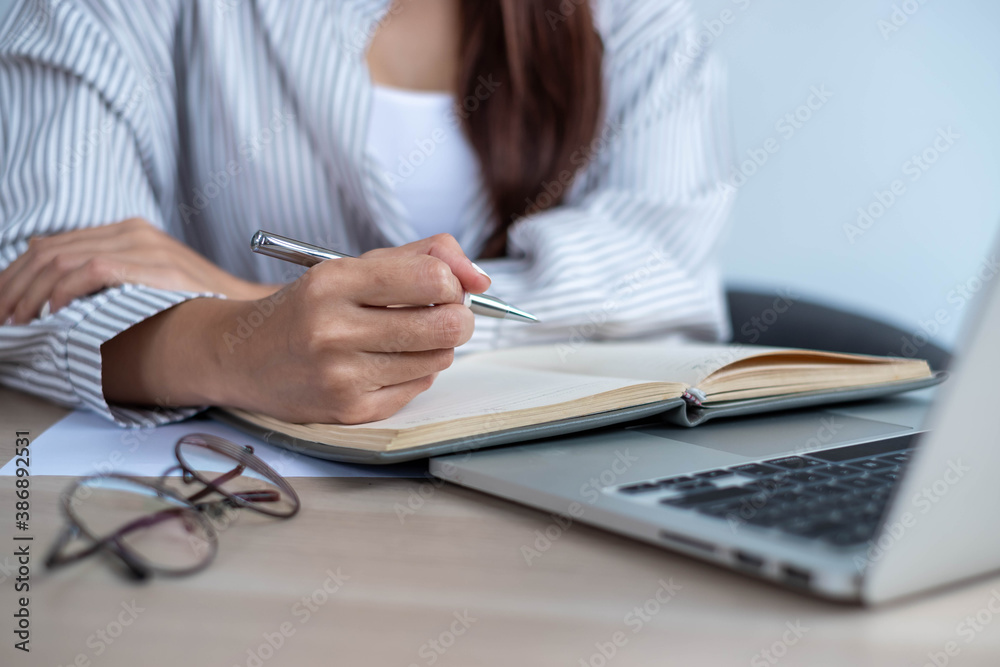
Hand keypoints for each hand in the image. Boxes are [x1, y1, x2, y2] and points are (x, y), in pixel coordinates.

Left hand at [0, 218, 276, 323]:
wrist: (247, 309)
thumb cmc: (198, 304)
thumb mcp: (146, 281)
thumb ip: (104, 270)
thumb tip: (44, 264)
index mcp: (127, 232)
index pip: (52, 245)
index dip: (16, 275)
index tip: (0, 303)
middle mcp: (132, 232)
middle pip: (49, 251)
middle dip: (14, 285)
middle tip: (0, 316)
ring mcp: (144, 246)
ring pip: (63, 260)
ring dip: (31, 293)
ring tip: (19, 320)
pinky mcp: (154, 264)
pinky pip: (92, 270)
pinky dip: (64, 293)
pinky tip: (53, 312)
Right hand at [102, 233, 491, 424]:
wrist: (243, 356)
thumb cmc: (309, 306)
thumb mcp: (354, 265)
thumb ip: (423, 256)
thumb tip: (482, 278)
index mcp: (333, 282)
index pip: (432, 278)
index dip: (453, 282)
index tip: (442, 285)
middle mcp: (333, 330)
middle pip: (446, 325)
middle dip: (459, 317)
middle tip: (445, 312)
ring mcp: (341, 376)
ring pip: (439, 359)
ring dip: (437, 346)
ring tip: (407, 336)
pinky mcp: (350, 411)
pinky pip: (419, 387)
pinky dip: (416, 372)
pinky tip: (387, 362)